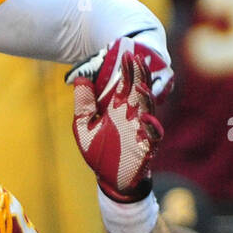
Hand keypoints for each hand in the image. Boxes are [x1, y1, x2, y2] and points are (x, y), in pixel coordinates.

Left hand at [67, 39, 163, 200]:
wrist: (109, 179)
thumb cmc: (99, 152)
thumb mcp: (84, 127)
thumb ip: (83, 104)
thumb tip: (80, 79)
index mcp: (119, 108)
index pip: (126, 84)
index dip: (128, 69)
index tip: (127, 53)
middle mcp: (133, 116)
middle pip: (140, 91)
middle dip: (141, 76)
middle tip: (139, 59)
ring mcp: (141, 130)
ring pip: (149, 110)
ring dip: (147, 98)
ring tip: (142, 86)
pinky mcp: (147, 147)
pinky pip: (153, 135)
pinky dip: (151, 127)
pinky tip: (145, 119)